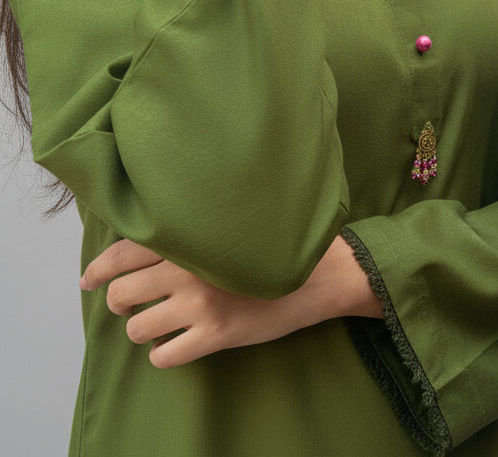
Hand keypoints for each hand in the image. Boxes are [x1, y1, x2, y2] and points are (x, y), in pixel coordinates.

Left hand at [81, 236, 379, 368]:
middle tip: (132, 306)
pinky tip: (178, 345)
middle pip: (121, 294)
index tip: (89, 280)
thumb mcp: (228, 232)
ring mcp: (200, 304)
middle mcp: (188, 270)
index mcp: (189, 241)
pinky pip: (164, 356)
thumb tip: (140, 252)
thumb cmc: (272, 250)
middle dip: (119, 304)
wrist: (318, 274)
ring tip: (160, 325)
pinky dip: (164, 355)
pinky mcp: (215, 335)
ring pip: (137, 329)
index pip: (122, 254)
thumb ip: (188, 237)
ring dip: (142, 331)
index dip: (98, 270)